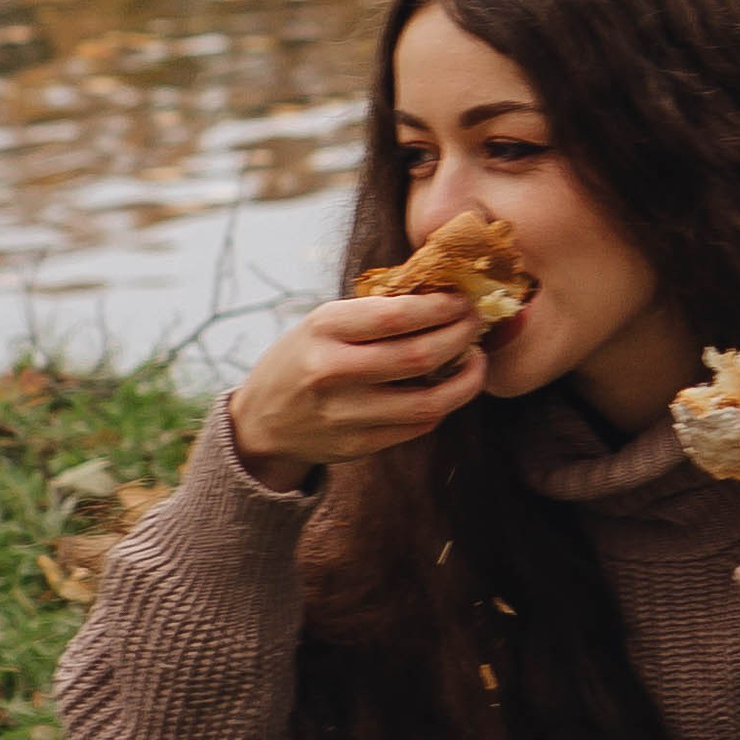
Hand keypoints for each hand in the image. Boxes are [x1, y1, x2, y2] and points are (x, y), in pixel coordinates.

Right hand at [227, 293, 486, 488]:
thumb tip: (443, 294)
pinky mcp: (359, 445)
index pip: (395, 315)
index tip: (463, 298)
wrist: (261, 422)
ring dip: (466, 378)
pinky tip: (450, 386)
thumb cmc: (302, 358)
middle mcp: (332, 372)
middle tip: (478, 321)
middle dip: (460, 335)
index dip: (440, 306)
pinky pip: (419, 426)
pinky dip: (444, 404)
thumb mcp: (323, 323)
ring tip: (476, 358)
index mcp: (323, 329)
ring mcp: (346, 414)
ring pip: (428, 401)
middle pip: (419, 356)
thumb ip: (374, 312)